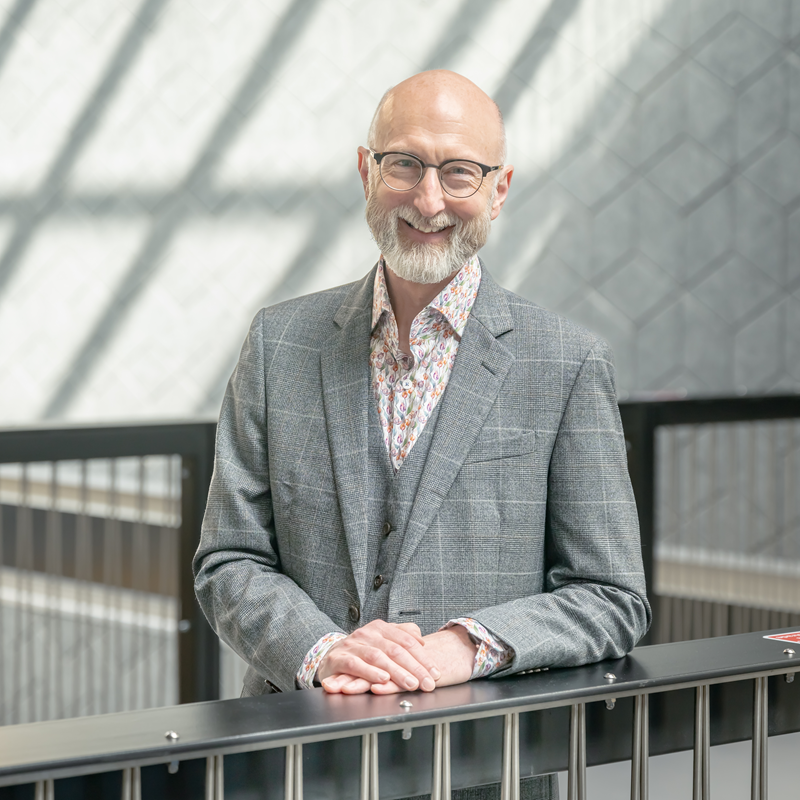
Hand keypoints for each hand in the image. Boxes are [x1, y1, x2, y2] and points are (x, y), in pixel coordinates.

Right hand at [326, 625, 478, 694]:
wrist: (330, 656)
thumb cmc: (361, 651)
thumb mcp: (383, 640)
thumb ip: (402, 635)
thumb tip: (421, 638)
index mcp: (381, 628)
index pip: (406, 640)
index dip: (422, 657)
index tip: (435, 673)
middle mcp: (367, 633)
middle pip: (395, 649)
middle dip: (414, 667)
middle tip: (427, 683)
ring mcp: (352, 645)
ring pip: (377, 656)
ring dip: (396, 671)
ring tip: (410, 683)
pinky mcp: (337, 658)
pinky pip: (355, 664)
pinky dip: (369, 672)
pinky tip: (382, 679)